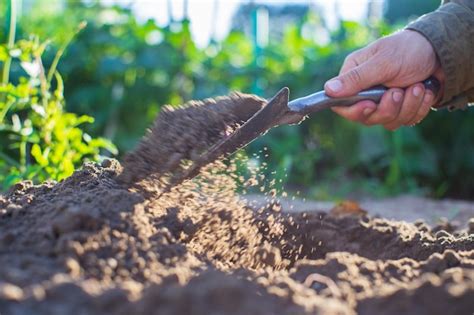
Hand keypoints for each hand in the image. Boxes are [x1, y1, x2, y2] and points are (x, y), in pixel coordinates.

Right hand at [324, 30, 444, 129]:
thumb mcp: (383, 62)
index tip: (370, 105)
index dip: (354, 111)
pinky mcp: (401, 109)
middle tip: (399, 92)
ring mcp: (383, 102)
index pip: (341, 104)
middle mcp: (365, 91)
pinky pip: (405, 121)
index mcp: (354, 76)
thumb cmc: (409, 50)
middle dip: (387, 108)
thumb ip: (356, 78)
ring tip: (418, 86)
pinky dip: (418, 108)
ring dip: (407, 106)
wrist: (442, 52)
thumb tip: (328, 90)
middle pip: (365, 118)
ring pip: (387, 122)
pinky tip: (424, 91)